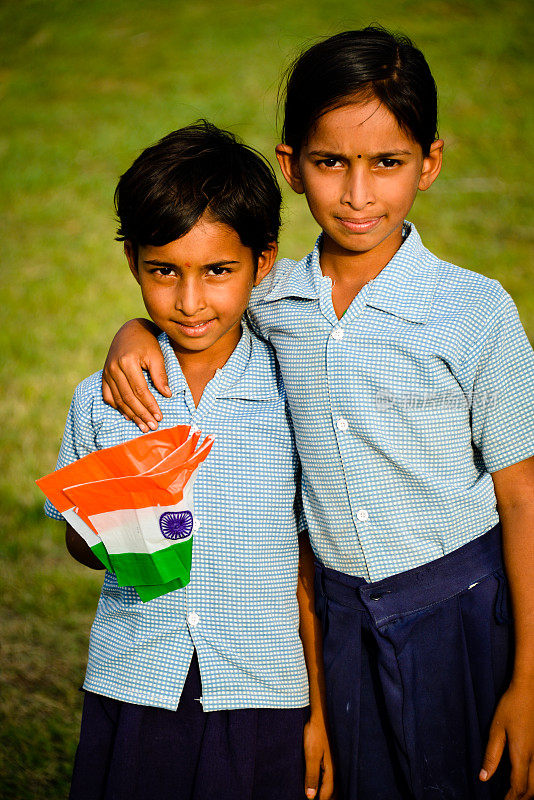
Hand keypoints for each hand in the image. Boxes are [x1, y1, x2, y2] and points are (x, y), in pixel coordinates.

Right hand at [101, 319, 168, 431]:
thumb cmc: (147, 343)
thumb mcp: (157, 355)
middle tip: (152, 427)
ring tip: (142, 426)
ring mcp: (107, 372)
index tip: (159, 417)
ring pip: (118, 400)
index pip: (140, 390)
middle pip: (128, 398)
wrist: (130, 331)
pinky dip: (118, 407)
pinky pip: (108, 396)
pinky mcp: (104, 375)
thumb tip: (167, 395)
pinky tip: (128, 416)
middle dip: (141, 414)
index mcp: (127, 362)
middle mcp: (114, 368)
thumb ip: (160, 375)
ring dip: (131, 415)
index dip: (150, 405)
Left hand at [303, 714, 334, 798]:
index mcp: (331, 769)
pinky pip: (332, 773)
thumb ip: (311, 775)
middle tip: (319, 799)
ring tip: (321, 794)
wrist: (322, 714)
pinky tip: (323, 779)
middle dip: (327, 796)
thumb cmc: (316, 733)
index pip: (327, 793)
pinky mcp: (333, 754)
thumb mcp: (311, 754)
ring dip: (328, 789)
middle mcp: (336, 767)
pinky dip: (328, 780)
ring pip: (335, 782)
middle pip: (334, 789)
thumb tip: (310, 796)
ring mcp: (335, 760)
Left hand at [480, 679, 533, 798]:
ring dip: (529, 791)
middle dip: (520, 798)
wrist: (529, 689)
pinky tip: (525, 777)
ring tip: (516, 793)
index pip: (518, 787)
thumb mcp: (496, 729)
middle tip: (508, 799)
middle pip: (532, 789)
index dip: (510, 799)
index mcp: (522, 755)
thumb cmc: (511, 706)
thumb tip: (483, 777)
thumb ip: (491, 755)